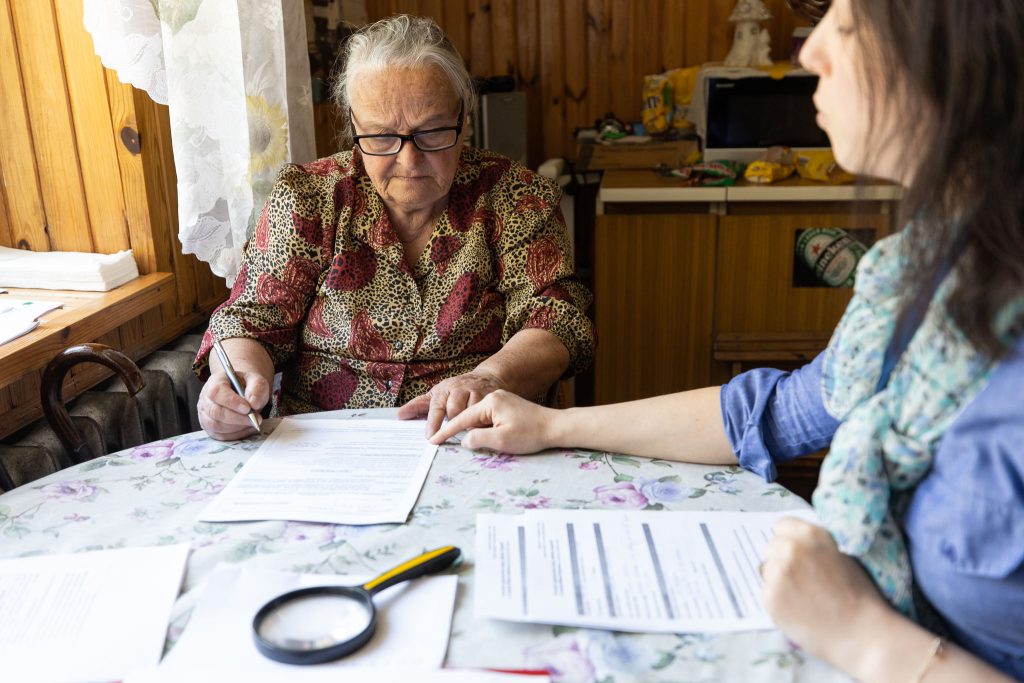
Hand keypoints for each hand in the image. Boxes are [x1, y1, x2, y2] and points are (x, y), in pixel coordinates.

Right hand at [197, 370, 269, 440]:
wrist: (243, 391)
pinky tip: (247, 428)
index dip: (231, 402)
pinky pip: (219, 435)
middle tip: (255, 419)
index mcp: (215, 381)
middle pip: (215, 411)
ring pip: (216, 426)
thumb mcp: (256, 381)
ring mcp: (205, 414)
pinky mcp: (209, 427)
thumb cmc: (248, 386)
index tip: (247, 408)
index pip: (216, 392)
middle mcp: (206, 398)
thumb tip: (254, 404)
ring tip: (252, 422)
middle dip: (237, 418)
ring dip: (237, 427)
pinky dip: (235, 434)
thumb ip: (257, 389)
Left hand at [397, 370, 508, 436]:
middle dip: (452, 424)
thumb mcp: (437, 395)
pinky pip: (484, 412)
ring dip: (467, 424)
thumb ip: (419, 405)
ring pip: (469, 411)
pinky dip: (481, 422)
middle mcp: (458, 389)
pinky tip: (480, 428)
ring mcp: (475, 391)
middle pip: (454, 409)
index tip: (430, 437)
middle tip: (449, 437)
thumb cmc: (457, 390)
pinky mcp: (489, 396)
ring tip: (465, 434)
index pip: (436, 407)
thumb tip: (399, 415)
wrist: (485, 378)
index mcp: (443, 390)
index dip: (433, 423)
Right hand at [427, 389, 557, 452]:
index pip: (462, 419)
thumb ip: (478, 439)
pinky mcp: (508, 406)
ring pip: (479, 417)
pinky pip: (488, 417)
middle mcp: (494, 397)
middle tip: (440, 441)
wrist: (556, 427)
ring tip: (460, 442)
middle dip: (456, 429)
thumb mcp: (501, 440)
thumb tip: (464, 440)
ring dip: (471, 430)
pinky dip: (482, 427)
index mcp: (490, 402)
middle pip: (469, 416)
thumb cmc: (531, 434)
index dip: (447, 431)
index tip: (433, 440)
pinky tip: (481, 437)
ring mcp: (502, 400)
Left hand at [762, 518, 892, 671]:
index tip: (796, 552)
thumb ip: (815, 545)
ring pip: (767, 570)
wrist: (862, 633)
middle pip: (772, 547)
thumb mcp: (842, 556)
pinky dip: (778, 600)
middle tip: (801, 579)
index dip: (790, 540)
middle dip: (782, 559)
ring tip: (803, 597)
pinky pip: (766, 593)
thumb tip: (796, 542)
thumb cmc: (859, 596)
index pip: (782, 526)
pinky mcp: (769, 597)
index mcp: (810, 535)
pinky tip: (798, 609)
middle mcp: (790, 549)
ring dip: (778, 580)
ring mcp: (777, 573)